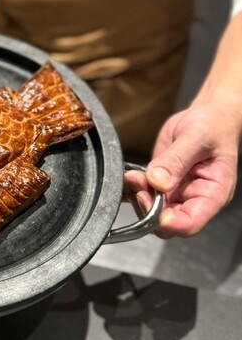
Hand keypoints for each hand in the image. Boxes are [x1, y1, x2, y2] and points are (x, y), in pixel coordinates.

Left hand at [124, 102, 238, 237]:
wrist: (207, 116)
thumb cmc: (212, 126)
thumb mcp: (196, 138)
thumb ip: (176, 161)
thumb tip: (157, 182)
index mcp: (212, 193)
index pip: (190, 223)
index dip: (169, 223)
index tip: (150, 205)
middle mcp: (193, 198)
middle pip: (167, 221)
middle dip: (148, 206)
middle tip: (138, 183)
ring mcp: (176, 192)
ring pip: (151, 209)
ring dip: (138, 195)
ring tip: (132, 176)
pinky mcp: (161, 183)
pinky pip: (144, 193)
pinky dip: (132, 188)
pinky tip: (127, 178)